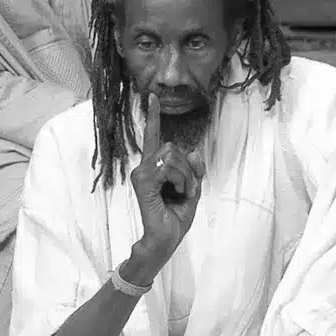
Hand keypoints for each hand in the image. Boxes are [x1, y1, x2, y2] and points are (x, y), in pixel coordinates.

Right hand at [129, 93, 205, 262]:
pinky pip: (169, 168)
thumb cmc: (175, 217)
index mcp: (154, 167)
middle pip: (174, 148)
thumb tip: (193, 151)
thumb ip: (194, 169)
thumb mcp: (192, 188)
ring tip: (180, 194)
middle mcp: (144, 167)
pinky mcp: (143, 181)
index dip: (153, 116)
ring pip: (173, 157)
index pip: (153, 137)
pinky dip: (181, 181)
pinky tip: (176, 194)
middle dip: (188, 170)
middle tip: (185, 190)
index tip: (152, 97)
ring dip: (185, 177)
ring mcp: (141, 173)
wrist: (165, 239)